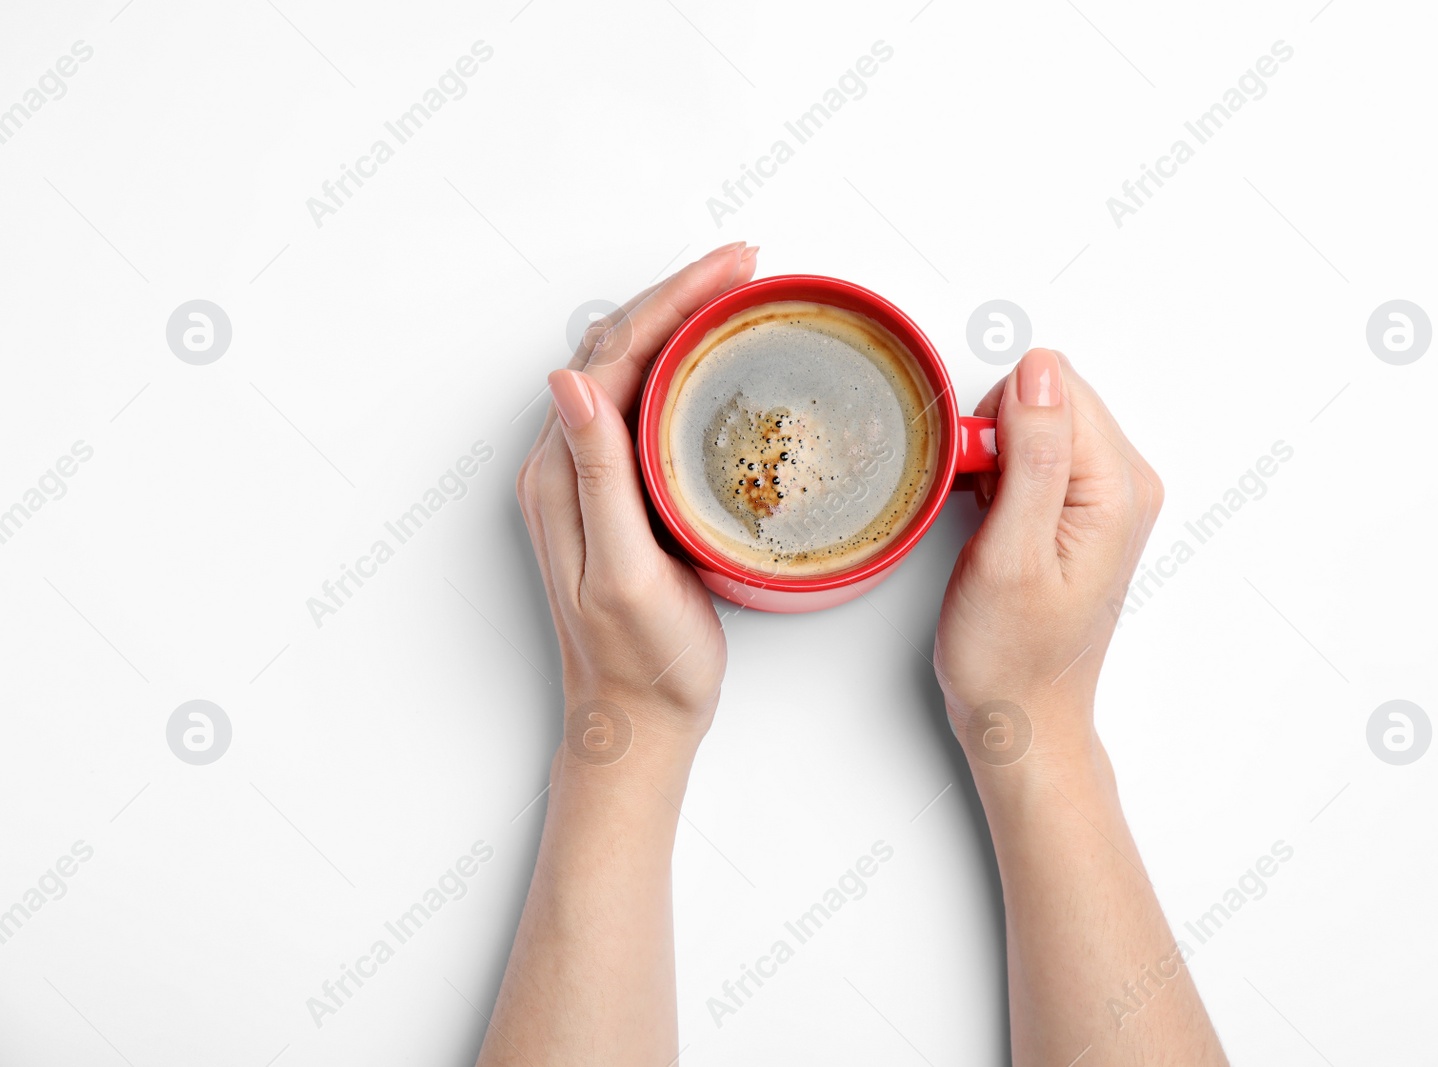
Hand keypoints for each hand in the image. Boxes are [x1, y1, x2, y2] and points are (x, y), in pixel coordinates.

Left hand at [516, 242, 758, 750]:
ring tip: (736, 294)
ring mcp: (591, 479)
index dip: (674, 299)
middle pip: (619, 347)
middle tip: (748, 265)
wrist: (633, 723)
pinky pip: (644, 406)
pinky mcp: (618, 496)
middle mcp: (567, 465)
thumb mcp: (625, 572)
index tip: (733, 268)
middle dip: (680, 294)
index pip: (614, 354)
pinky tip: (715, 362)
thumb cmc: (639, 663)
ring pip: (631, 370)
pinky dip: (681, 365)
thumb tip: (571, 378)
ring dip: (679, 321)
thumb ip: (600, 478)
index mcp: (563, 474)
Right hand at [933, 348, 1162, 766]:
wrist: (1023, 717)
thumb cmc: (1012, 655)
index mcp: (1118, 487)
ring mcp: (1106, 497)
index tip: (983, 483)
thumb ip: (1031, 455)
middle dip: (999, 438)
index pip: (1054, 386)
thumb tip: (1039, 372)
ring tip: (989, 523)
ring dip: (997, 461)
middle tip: (985, 511)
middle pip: (1050, 397)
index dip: (999, 424)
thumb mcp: (1010, 553)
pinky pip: (1035, 455)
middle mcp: (1125, 484)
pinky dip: (1001, 478)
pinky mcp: (1081, 510)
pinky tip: (994, 524)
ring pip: (1037, 424)